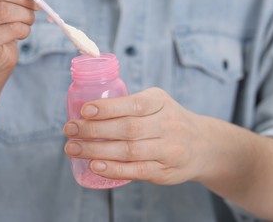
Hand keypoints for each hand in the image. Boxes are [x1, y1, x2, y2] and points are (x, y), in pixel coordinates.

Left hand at [64, 87, 209, 184]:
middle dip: (94, 130)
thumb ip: (128, 104)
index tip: (84, 110)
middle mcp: (168, 125)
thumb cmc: (167, 119)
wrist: (203, 145)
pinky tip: (94, 166)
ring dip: (96, 151)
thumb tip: (85, 110)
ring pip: (129, 151)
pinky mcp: (164, 171)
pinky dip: (113, 169)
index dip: (108, 108)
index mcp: (161, 102)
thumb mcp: (156, 102)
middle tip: (70, 129)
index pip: (134, 104)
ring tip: (73, 148)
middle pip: (128, 129)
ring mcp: (168, 150)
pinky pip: (136, 171)